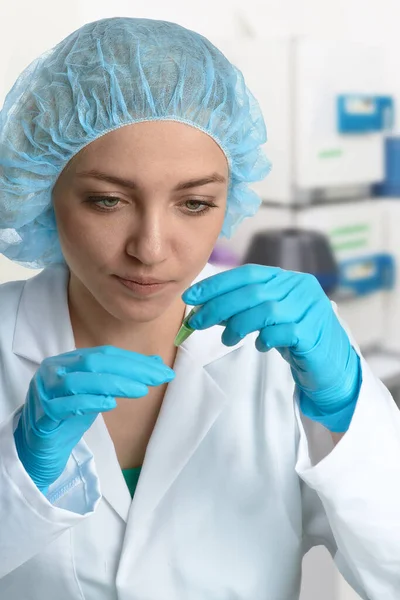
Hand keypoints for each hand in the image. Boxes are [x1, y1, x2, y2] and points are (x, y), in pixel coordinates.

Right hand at [14, 346, 174, 492]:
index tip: (163, 370)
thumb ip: (121, 376)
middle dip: (130, 370)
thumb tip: (155, 362)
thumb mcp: (97, 392)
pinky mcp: (42, 415)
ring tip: (141, 391)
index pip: (106, 355)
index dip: (135, 361)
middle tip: (159, 378)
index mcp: (69, 360)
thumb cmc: (69, 415)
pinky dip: (89, 402)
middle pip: (95, 363)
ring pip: (80, 381)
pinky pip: (65, 405)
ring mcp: (46, 391)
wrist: (36, 445)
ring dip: (114, 384)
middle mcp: (55, 370)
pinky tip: (109, 404)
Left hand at [183, 265, 360, 431]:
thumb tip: (205, 308)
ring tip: (227, 339)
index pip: (247, 274)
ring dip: (238, 325)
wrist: (330, 364)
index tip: (192, 296)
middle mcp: (300, 287)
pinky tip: (259, 345)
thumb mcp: (268, 317)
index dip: (217, 284)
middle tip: (198, 322)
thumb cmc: (295, 337)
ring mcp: (310, 308)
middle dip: (219, 306)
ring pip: (264, 311)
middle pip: (252, 292)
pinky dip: (264, 339)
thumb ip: (244, 308)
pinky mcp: (314, 332)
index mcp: (287, 278)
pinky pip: (281, 332)